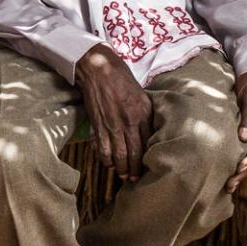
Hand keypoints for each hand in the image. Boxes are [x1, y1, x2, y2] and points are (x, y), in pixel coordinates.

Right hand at [76, 44, 151, 180]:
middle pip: (133, 153)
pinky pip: (101, 147)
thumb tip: (149, 133)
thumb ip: (146, 115)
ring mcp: (112, 124)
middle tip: (134, 178)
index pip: (147, 144)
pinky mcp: (97, 123)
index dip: (146, 159)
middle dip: (133, 169)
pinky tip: (107, 162)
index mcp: (142, 114)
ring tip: (121, 174)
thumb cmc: (121, 79)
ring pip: (117, 154)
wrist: (99, 67)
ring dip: (119, 167)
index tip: (146, 167)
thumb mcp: (142, 95)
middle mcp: (128, 121)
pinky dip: (104, 157)